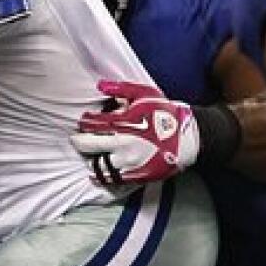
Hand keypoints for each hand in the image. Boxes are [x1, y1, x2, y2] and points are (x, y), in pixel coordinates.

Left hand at [71, 80, 199, 186]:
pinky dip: (103, 176)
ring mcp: (128, 162)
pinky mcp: (135, 176)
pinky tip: (101, 171)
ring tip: (91, 156)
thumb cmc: (164, 113)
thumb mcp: (145, 94)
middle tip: (78, 140)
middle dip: (80, 142)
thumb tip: (101, 86)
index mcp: (123, 123)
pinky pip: (112, 180)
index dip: (85, 122)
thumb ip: (121, 88)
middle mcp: (122, 144)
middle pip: (88, 146)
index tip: (85, 121)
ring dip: (91, 161)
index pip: (91, 124)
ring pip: (98, 166)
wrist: (186, 138)